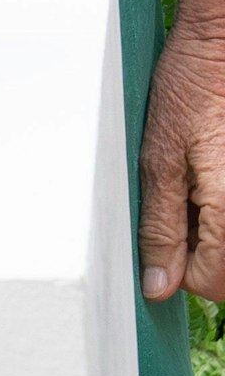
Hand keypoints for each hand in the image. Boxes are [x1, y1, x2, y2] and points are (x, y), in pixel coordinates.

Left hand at [140, 0, 224, 301]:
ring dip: (223, 229)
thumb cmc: (190, 88)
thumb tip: (157, 287)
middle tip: (188, 196)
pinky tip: (220, 169)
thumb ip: (161, 226)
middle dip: (207, 249)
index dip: (180, 264)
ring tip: (206, 178)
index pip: (210, 284)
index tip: (170, 222)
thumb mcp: (159, 155)